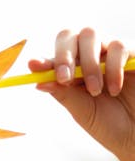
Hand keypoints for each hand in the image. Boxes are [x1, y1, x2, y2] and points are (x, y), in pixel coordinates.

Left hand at [29, 28, 134, 160]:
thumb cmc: (108, 125)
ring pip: (91, 35)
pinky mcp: (132, 55)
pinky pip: (118, 46)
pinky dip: (113, 67)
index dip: (45, 59)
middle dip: (64, 55)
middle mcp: (91, 57)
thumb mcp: (80, 110)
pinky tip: (113, 89)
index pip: (55, 54)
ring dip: (89, 64)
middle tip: (65, 78)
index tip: (36, 67)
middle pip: (71, 35)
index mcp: (74, 69)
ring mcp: (110, 53)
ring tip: (95, 91)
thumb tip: (37, 79)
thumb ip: (62, 92)